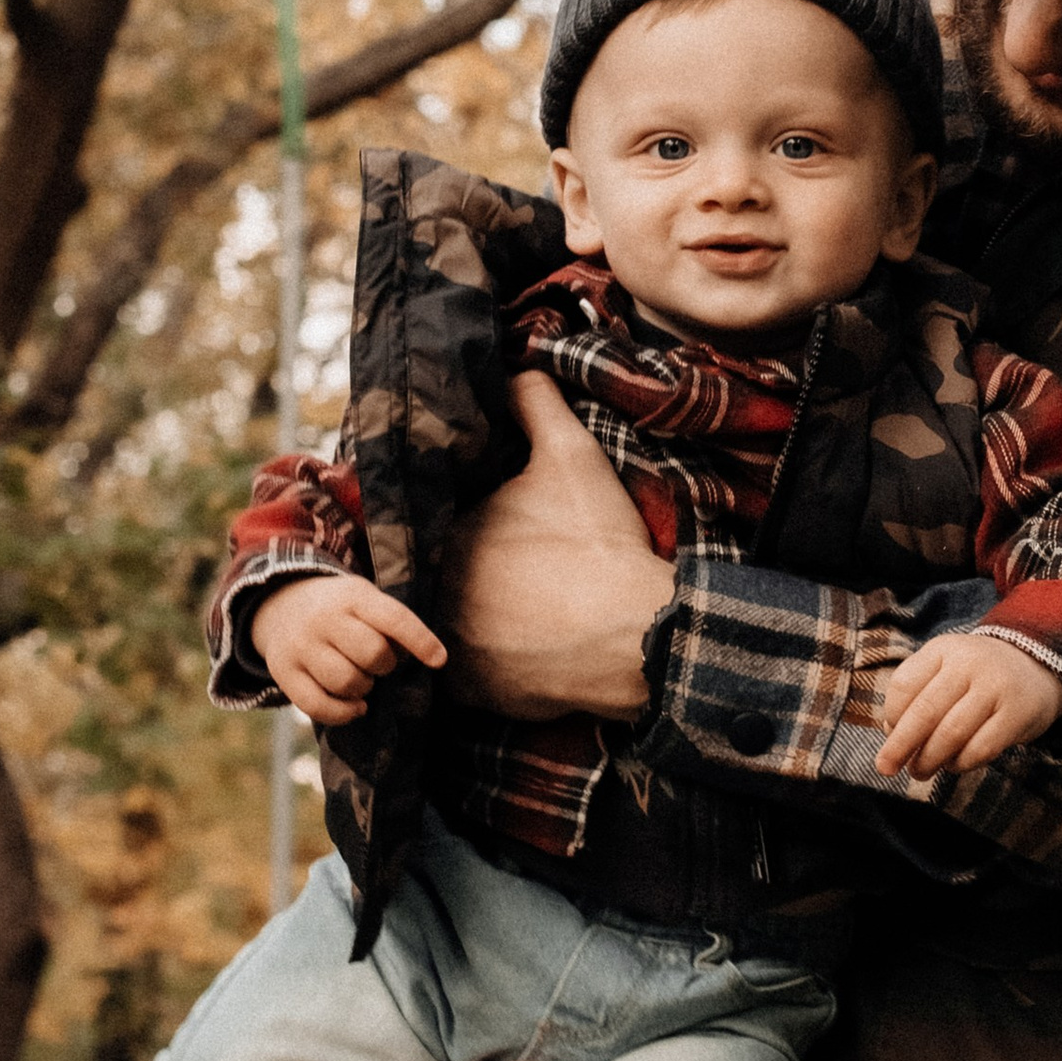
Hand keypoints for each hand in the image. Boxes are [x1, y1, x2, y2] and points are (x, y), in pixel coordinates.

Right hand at [250, 572, 444, 728]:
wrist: (280, 605)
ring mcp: (300, 647)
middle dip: (385, 666)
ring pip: (346, 682)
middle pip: (372, 654)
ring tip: (362, 679)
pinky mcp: (284, 673)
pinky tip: (356, 707)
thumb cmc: (339, 609)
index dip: (420, 641)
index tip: (439, 660)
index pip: (393, 618)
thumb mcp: (364, 600)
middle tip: (379, 664)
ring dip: (364, 689)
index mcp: (352, 596)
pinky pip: (318, 706)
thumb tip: (423, 659)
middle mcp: (323, 618)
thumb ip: (390, 624)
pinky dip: (343, 713)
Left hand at [441, 373, 672, 719]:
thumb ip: (536, 402)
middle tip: (498, 568)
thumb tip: (516, 369)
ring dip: (461, 616)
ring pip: (440, 623)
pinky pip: (457, 674)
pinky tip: (511, 646)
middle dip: (454, 570)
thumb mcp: (572, 456)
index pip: (428, 522)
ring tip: (503, 607)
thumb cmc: (598, 543)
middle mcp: (429, 591)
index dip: (455, 522)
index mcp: (444, 533)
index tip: (486, 527)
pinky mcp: (467, 691)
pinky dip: (478, 663)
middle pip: (428, 574)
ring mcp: (445, 645)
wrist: (633, 634)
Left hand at [875, 630, 1061, 777]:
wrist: (1038, 666)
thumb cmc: (977, 677)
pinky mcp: (1017, 714)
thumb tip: (891, 735)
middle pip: (925, 711)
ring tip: (921, 771)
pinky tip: (954, 765)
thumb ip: (917, 694)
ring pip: (952, 733)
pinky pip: (981, 748)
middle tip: (887, 768)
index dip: (891, 716)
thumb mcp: (945, 668)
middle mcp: (968, 664)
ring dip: (930, 759)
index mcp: (943, 649)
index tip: (890, 735)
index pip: (904, 685)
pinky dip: (961, 763)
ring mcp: (995, 688)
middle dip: (901, 746)